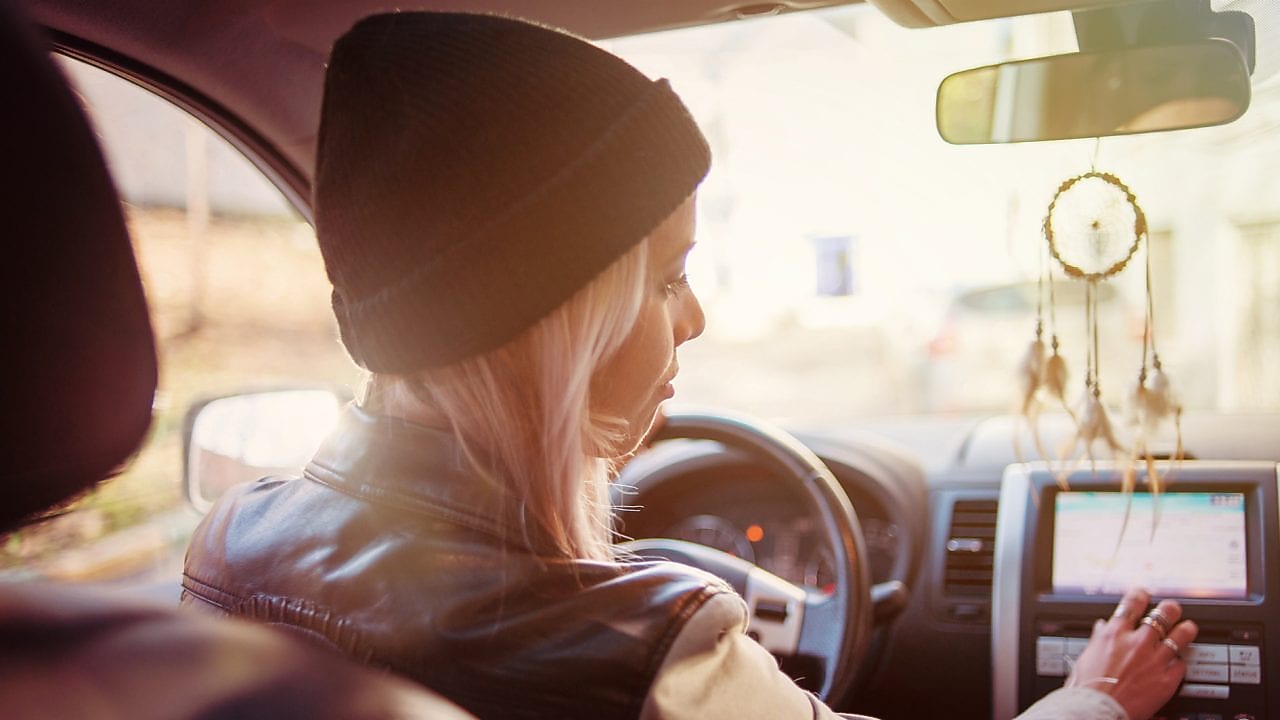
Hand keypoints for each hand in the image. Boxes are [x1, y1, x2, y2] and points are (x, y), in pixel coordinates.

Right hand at [1065, 588, 1197, 719]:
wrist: (1097, 709)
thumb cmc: (1087, 686)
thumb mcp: (1087, 656)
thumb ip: (1099, 639)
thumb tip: (1101, 628)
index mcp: (1114, 634)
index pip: (1132, 603)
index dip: (1141, 594)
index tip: (1144, 593)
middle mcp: (1137, 642)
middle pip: (1162, 615)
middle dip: (1169, 609)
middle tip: (1172, 609)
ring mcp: (1154, 660)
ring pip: (1179, 636)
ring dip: (1186, 630)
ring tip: (1188, 627)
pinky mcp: (1166, 680)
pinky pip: (1181, 665)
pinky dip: (1180, 663)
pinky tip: (1180, 662)